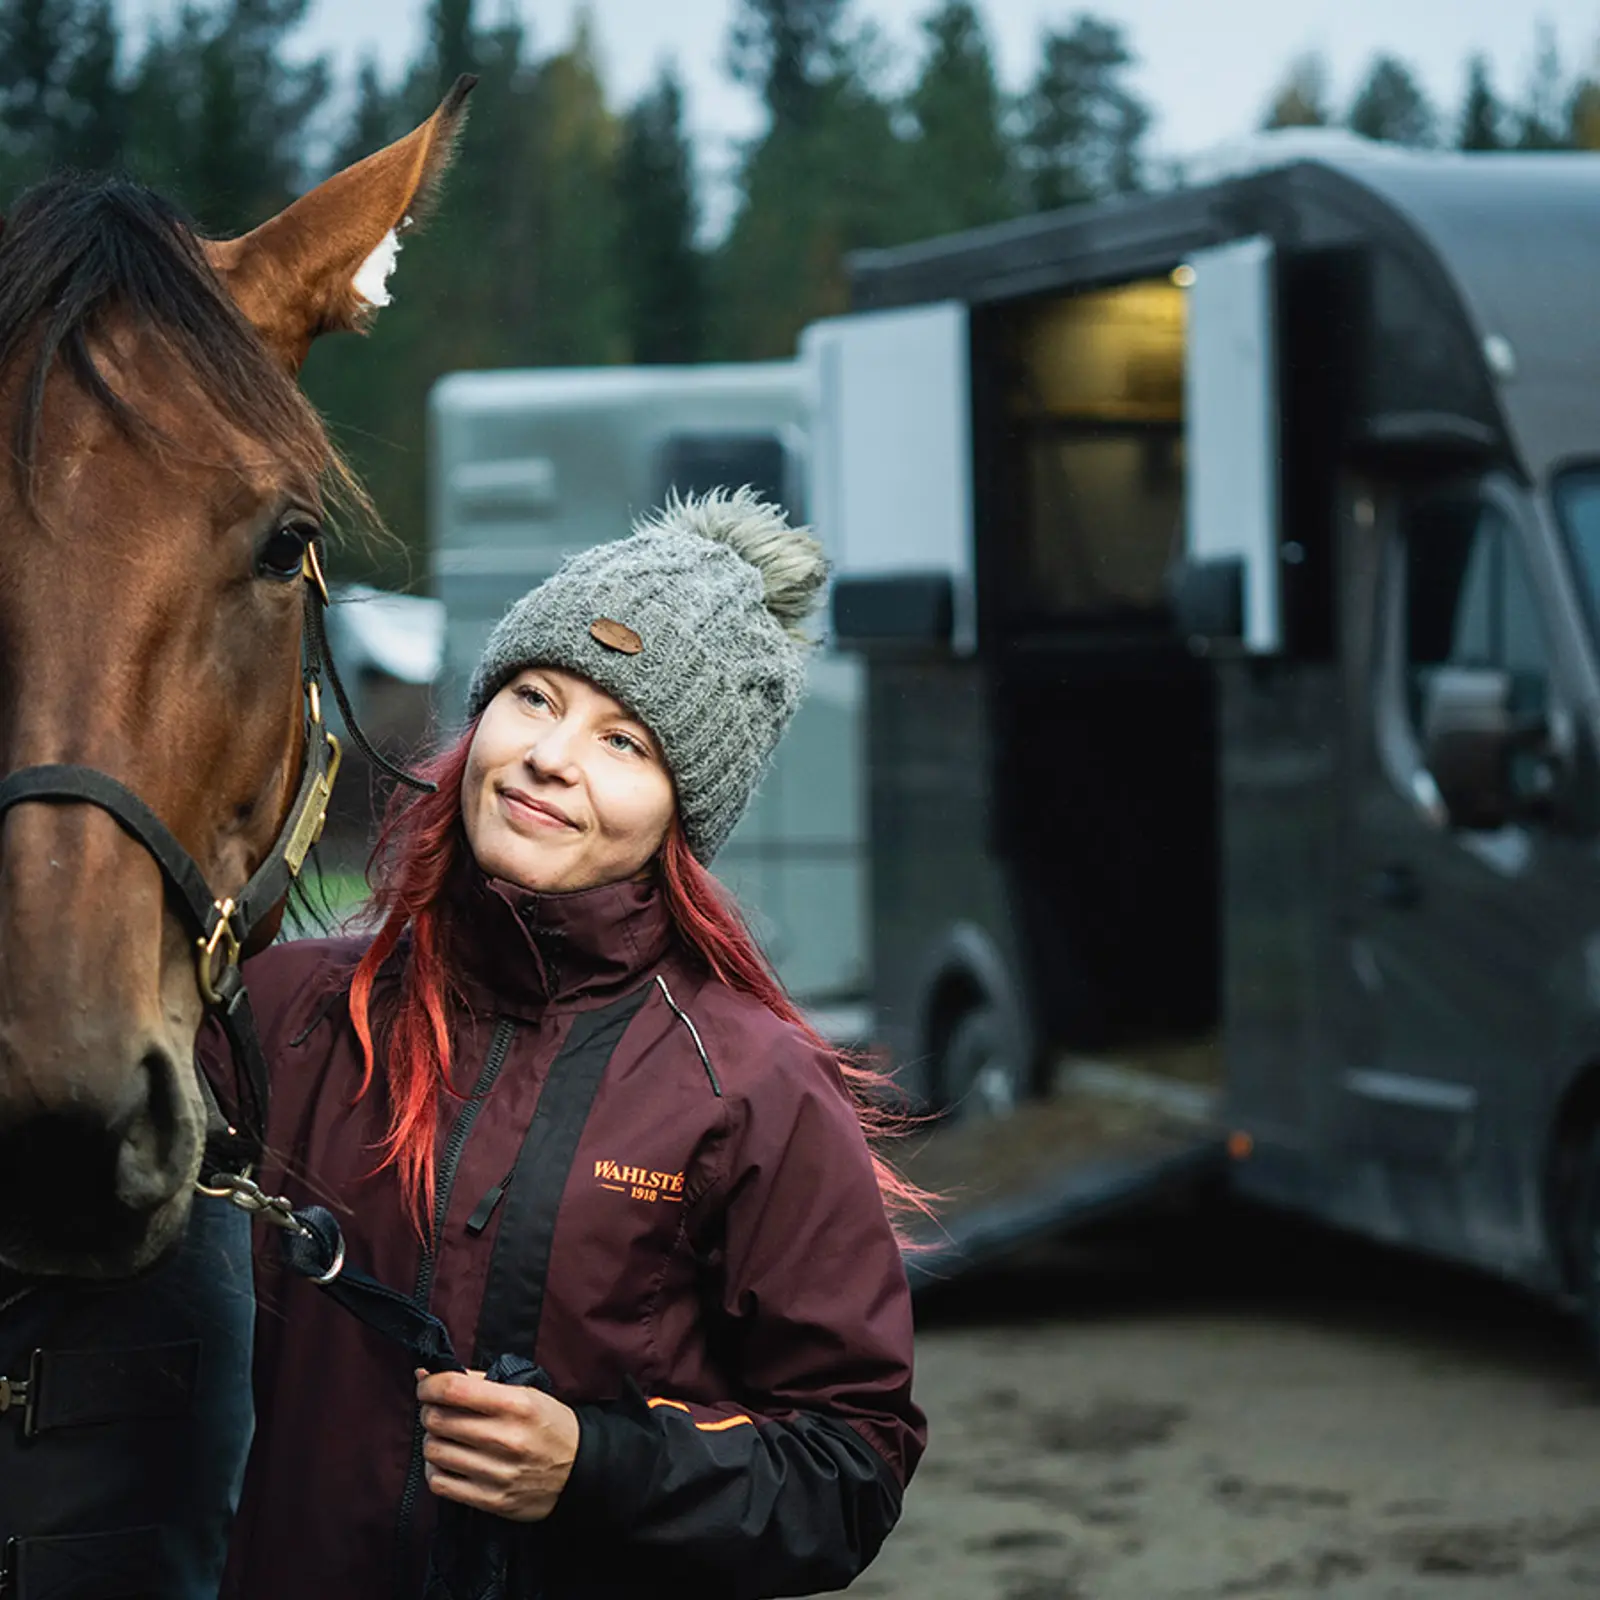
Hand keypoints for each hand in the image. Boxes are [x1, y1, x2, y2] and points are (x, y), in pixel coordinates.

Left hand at [415, 1368, 579, 1522]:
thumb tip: (428, 1374)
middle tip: (438, 1410)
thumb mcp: (525, 1392)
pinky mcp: (491, 1500)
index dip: (429, 1384)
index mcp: (516, 1404)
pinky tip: (448, 1461)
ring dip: (433, 1440)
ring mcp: (497, 1472)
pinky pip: (440, 1483)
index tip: (426, 1384)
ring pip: (434, 1451)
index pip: (453, 1389)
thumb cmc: (547, 1424)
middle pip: (438, 1420)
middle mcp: (506, 1438)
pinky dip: (436, 1469)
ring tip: (447, 1437)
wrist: (579, 1470)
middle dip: (430, 1411)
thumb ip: (479, 1383)